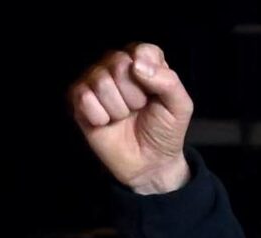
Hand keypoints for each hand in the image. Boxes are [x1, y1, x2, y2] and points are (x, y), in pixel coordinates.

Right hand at [69, 43, 194, 195]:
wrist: (149, 164)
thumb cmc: (165, 131)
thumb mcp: (180, 106)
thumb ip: (168, 80)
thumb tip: (136, 64)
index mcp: (144, 60)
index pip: (141, 51)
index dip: (149, 76)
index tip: (153, 96)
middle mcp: (118, 65)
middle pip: (117, 64)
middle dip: (132, 96)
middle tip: (138, 110)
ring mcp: (97, 81)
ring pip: (100, 81)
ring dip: (117, 109)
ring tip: (123, 117)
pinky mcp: (80, 101)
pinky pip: (83, 97)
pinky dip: (99, 117)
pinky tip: (106, 123)